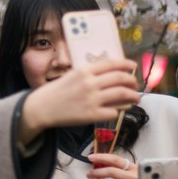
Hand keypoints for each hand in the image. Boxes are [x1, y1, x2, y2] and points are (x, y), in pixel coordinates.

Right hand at [21, 58, 138, 135]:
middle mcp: (90, 83)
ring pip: (122, 94)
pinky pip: (114, 111)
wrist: (41, 108)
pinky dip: (119, 110)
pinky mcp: (92, 115)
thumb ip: (89, 73)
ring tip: (135, 98)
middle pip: (121, 78)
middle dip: (132, 81)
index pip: (111, 63)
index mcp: (84, 71)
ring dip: (133, 96)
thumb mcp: (71, 75)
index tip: (133, 66)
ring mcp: (92, 99)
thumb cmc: (55, 92)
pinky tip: (118, 110)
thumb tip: (110, 73)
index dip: (126, 64)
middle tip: (134, 84)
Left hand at [87, 154, 137, 178]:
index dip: (102, 157)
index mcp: (135, 167)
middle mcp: (134, 177)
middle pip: (111, 172)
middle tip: (88, 175)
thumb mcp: (142, 172)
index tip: (90, 157)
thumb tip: (108, 164)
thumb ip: (128, 168)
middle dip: (97, 172)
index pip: (116, 159)